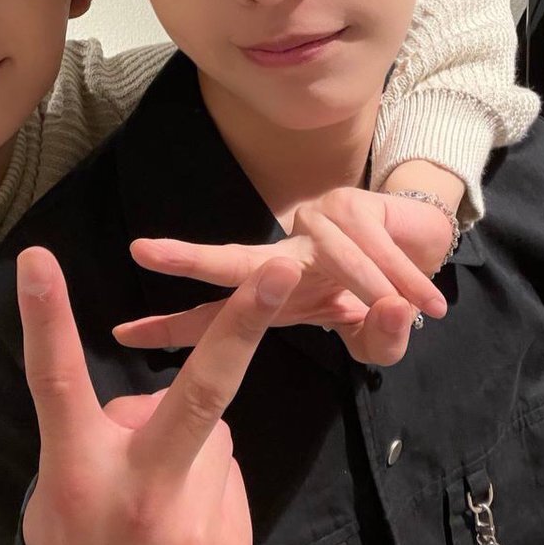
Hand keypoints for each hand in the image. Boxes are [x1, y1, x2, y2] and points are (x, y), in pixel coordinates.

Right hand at [17, 246, 301, 544]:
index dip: (47, 319)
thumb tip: (159, 400)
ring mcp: (193, 529)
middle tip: (281, 269)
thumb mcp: (62, 482)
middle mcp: (139, 495)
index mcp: (78, 470)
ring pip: (214, 436)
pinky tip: (180, 525)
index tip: (38, 259)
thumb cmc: (77, 537)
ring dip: (192, 447)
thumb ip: (102, 428)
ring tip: (157, 501)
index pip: (57, 382)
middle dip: (245, 325)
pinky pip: (228, 476)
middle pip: (197, 394)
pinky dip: (207, 484)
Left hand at [113, 188, 452, 365]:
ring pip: (336, 263)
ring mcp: (313, 224)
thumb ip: (378, 340)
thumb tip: (390, 310)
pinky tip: (421, 297)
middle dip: (191, 259)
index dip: (172, 328)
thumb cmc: (384, 291)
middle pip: (234, 260)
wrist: (421, 243)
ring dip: (374, 288)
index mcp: (276, 297)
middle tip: (142, 252)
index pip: (216, 315)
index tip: (121, 333)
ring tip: (406, 306)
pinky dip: (398, 278)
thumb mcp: (377, 336)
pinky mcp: (350, 204)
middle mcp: (283, 257)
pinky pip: (371, 251)